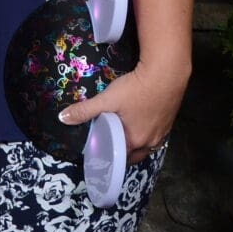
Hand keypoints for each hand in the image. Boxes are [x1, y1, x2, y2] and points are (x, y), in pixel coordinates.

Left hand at [60, 60, 189, 159]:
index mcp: (136, 141)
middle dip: (123, 153)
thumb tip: (62, 118)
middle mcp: (152, 142)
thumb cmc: (136, 89)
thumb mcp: (107, 99)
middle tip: (110, 144)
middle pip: (136, 155)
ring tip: (123, 135)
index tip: (100, 152)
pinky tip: (141, 123)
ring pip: (147, 145)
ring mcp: (163, 132)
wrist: (167, 73)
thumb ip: (85, 110)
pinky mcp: (170, 121)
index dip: (109, 156)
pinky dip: (147, 134)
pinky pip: (156, 135)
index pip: (121, 158)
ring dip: (136, 143)